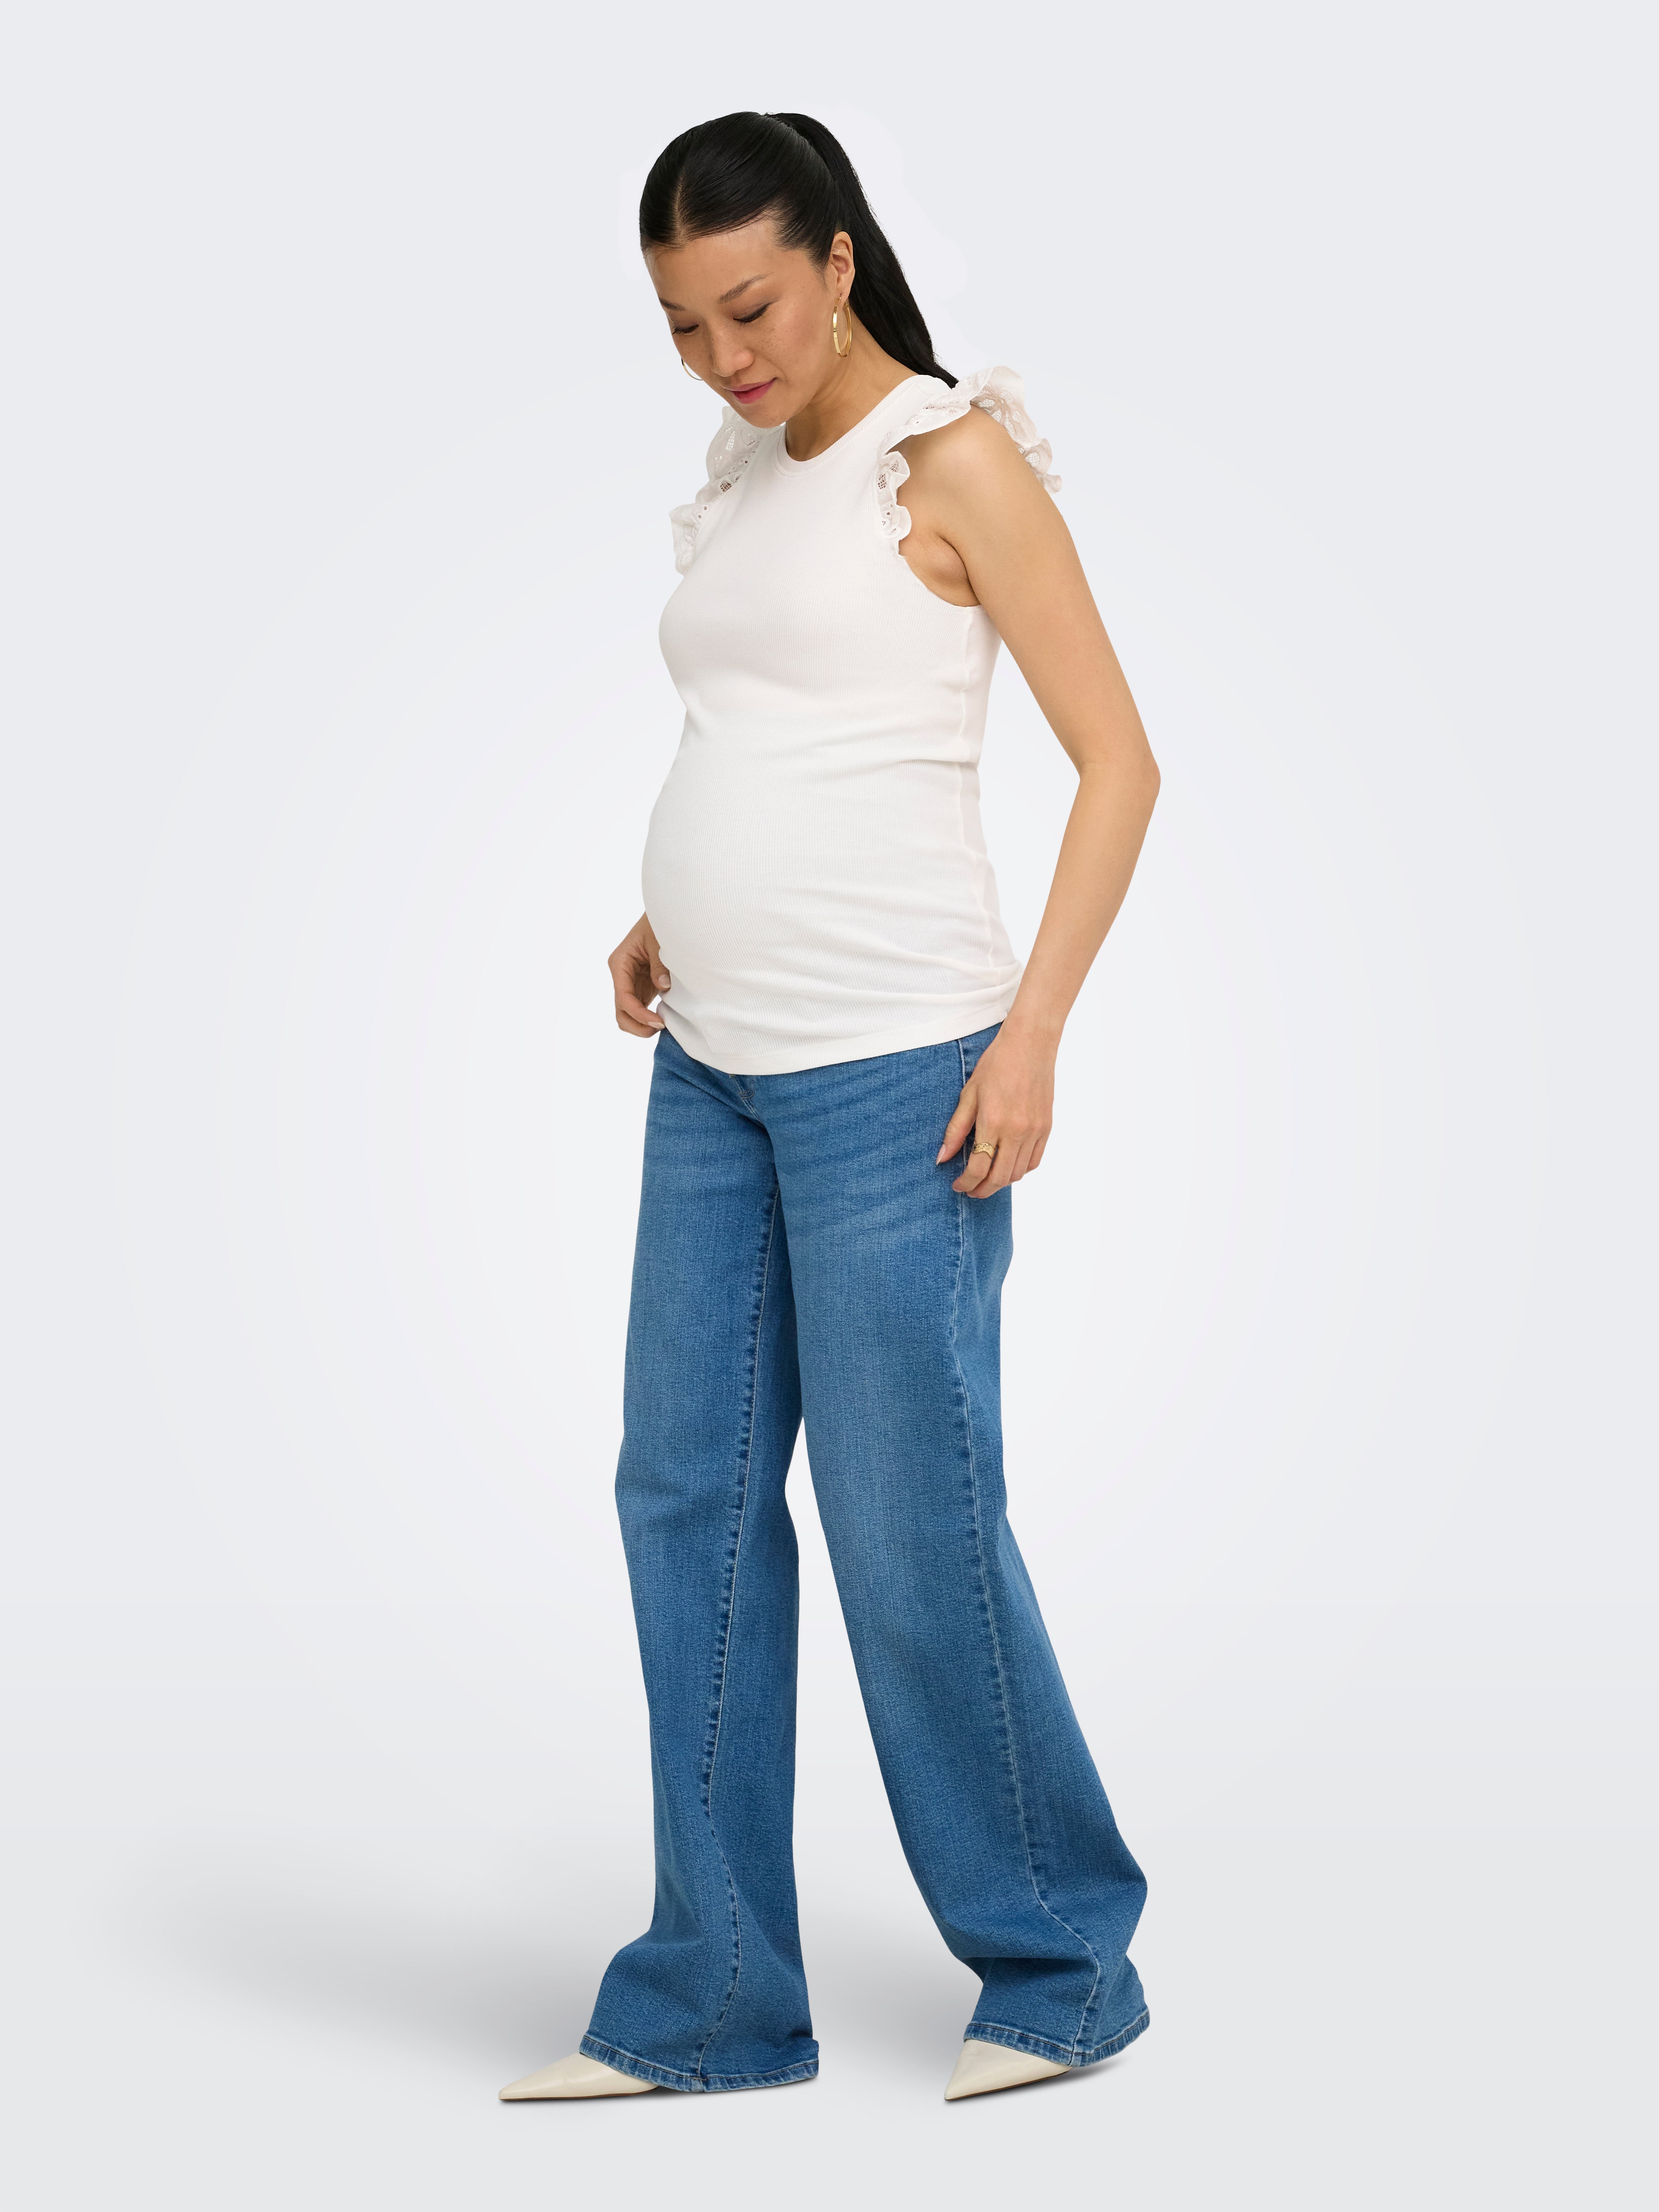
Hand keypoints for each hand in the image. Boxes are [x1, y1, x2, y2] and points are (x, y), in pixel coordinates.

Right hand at [609, 913, 670, 1036]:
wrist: (665, 916)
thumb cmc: (658, 924)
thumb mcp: (658, 941)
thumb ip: (660, 965)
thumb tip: (663, 987)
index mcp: (620, 963)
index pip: (623, 997)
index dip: (638, 1013)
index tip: (658, 1021)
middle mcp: (621, 975)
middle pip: (621, 1011)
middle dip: (637, 1025)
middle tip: (659, 1028)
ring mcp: (631, 982)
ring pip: (628, 1013)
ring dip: (642, 1024)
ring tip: (663, 1025)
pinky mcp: (642, 986)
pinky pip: (640, 1008)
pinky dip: (648, 1017)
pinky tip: (665, 1018)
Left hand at [936, 1027, 1055, 1196]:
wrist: (1030, 1044)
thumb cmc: (997, 1064)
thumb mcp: (969, 1094)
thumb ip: (956, 1129)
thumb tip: (942, 1158)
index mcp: (993, 1122)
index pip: (978, 1168)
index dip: (966, 1183)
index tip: (958, 1186)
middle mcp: (1016, 1131)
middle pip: (999, 1178)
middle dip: (982, 1190)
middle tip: (970, 1190)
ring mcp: (1035, 1131)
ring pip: (1018, 1173)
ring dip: (1000, 1181)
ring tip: (987, 1178)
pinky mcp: (1047, 1128)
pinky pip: (1034, 1161)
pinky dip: (1020, 1169)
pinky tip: (1007, 1164)